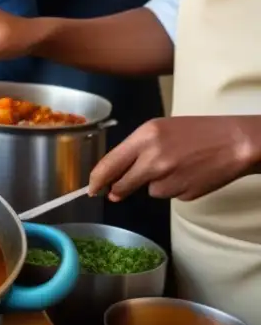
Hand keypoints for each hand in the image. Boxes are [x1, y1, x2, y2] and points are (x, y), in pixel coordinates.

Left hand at [89, 116, 260, 201]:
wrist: (235, 142)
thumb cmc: (196, 132)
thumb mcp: (160, 129)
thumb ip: (136, 149)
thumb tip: (115, 175)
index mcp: (145, 137)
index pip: (110, 163)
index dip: (97, 178)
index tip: (90, 188)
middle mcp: (153, 159)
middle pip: (122, 184)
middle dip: (117, 189)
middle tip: (116, 191)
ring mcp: (169, 178)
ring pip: (148, 191)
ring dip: (154, 184)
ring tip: (176, 167)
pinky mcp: (184, 193)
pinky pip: (169, 195)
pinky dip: (174, 188)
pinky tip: (188, 175)